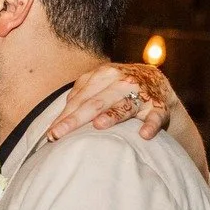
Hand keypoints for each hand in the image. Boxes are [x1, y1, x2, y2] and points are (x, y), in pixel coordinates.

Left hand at [48, 61, 175, 141]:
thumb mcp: (100, 85)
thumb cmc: (120, 88)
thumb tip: (57, 121)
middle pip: (96, 103)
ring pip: (124, 106)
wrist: (158, 82)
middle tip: (59, 134)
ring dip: (112, 116)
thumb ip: (80, 97)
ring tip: (98, 126)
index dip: (64, 116)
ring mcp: (141, 93)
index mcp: (104, 75)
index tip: (50, 134)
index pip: (80, 99)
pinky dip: (151, 124)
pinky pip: (156, 116)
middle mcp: (122, 82)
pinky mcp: (159, 106)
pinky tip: (144, 134)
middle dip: (76, 119)